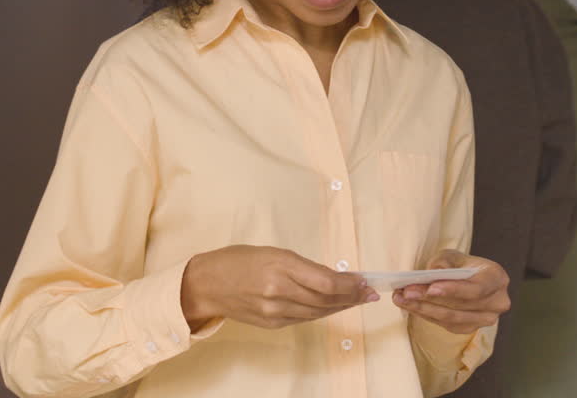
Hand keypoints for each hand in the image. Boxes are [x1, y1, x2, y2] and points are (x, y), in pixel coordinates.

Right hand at [181, 245, 377, 330]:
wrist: (207, 284)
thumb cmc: (237, 260)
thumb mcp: (272, 252)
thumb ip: (302, 266)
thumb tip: (332, 276)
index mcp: (280, 266)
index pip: (326, 282)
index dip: (350, 285)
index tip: (364, 281)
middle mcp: (279, 291)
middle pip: (326, 299)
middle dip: (351, 296)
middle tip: (368, 292)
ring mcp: (275, 311)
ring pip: (318, 312)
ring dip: (340, 306)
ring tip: (357, 300)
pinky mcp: (272, 323)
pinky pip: (304, 319)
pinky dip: (321, 312)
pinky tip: (332, 306)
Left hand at [392, 250, 509, 333]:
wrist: (469, 278)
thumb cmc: (461, 265)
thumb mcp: (452, 256)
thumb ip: (443, 263)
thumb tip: (432, 275)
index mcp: (497, 278)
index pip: (476, 288)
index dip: (453, 290)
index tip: (431, 288)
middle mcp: (497, 302)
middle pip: (460, 306)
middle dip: (429, 299)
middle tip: (406, 293)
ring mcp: (485, 319)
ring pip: (451, 318)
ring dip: (423, 309)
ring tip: (400, 299)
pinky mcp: (470, 328)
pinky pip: (446, 324)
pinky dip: (426, 315)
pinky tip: (410, 306)